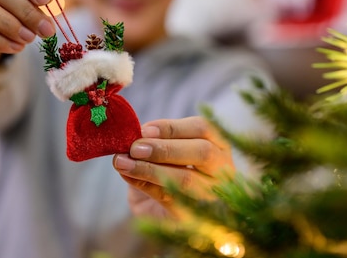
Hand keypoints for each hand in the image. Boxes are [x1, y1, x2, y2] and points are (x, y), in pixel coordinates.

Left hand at [112, 116, 233, 218]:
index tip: (143, 129)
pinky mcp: (194, 218)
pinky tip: (127, 175)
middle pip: (202, 152)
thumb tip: (134, 136)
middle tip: (135, 148)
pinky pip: (169, 198)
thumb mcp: (162, 151)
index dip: (172, 127)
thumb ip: (153, 142)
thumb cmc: (163, 172)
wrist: (159, 212)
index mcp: (218, 145)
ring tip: (123, 162)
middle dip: (164, 148)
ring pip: (186, 178)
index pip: (202, 128)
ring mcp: (212, 196)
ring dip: (149, 168)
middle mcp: (223, 170)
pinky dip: (144, 184)